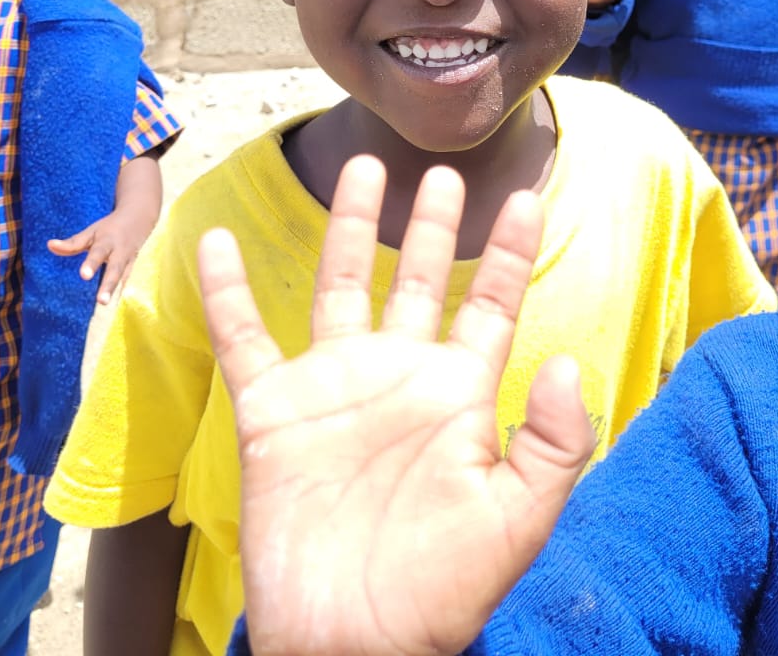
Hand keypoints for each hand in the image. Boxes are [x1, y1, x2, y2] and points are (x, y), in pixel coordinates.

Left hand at [48, 211, 145, 304]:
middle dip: (108, 285)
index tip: (84, 276)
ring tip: (105, 304)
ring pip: (123, 278)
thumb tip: (49, 245)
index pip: (98, 253)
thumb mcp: (91, 232)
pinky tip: (115, 307)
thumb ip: (73, 243)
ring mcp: (130, 262)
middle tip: (101, 301)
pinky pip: (127, 282)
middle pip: (115, 270)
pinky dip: (122, 294)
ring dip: (115, 292)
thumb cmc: (109, 229)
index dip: (91, 264)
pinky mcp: (134, 269)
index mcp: (108, 241)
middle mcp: (120, 252)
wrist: (139, 219)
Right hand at [202, 157, 595, 655]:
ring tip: (359, 169)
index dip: (511, 253)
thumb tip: (561, 361)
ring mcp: (334, 387)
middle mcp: (398, 376)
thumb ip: (552, 443)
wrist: (350, 640)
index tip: (528, 197)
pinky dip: (228, 292)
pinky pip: (244, 338)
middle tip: (443, 171)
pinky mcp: (273, 410)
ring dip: (347, 228)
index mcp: (458, 394)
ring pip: (339, 286)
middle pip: (418, 279)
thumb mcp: (518, 521)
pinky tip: (217, 242)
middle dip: (432, 225)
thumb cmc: (441, 590)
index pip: (493, 305)